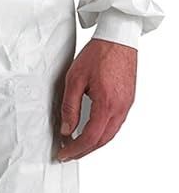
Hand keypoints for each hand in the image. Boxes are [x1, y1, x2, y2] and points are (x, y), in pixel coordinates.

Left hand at [57, 36, 137, 160]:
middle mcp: (120, 108)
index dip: (75, 149)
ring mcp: (126, 105)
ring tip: (77, 145)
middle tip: (68, 153)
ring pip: (110, 134)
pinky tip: (92, 131)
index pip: (90, 137)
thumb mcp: (74, 79)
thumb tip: (66, 129)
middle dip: (84, 150)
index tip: (64, 153)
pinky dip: (103, 133)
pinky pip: (116, 124)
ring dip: (94, 143)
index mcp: (106, 104)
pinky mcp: (128, 101)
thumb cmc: (98, 54)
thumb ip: (70, 107)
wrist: (118, 39)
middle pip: (102, 140)